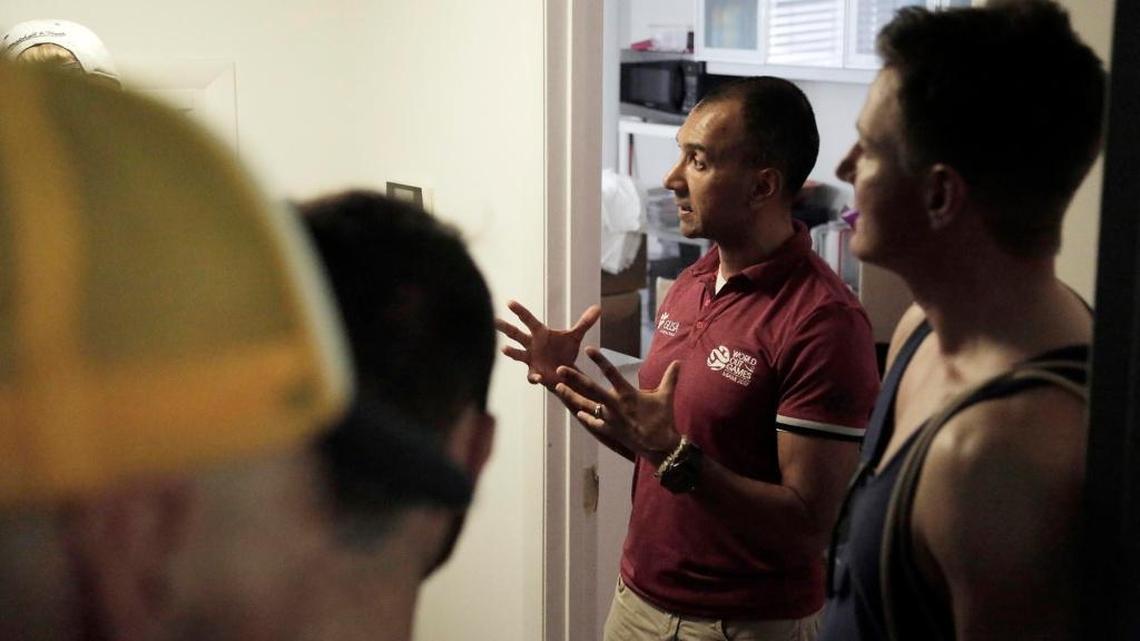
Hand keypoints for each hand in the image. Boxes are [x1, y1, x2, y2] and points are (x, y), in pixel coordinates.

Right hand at [496, 301, 600, 386]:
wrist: (565, 372)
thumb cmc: (565, 352)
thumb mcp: (575, 337)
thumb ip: (584, 323)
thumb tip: (598, 307)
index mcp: (539, 333)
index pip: (527, 319)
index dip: (519, 311)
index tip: (509, 302)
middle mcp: (531, 345)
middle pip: (515, 334)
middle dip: (505, 327)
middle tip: (493, 320)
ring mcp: (531, 359)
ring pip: (517, 354)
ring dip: (511, 352)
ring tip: (503, 349)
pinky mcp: (536, 373)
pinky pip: (532, 375)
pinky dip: (534, 376)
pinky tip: (536, 378)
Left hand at [553, 346, 681, 464]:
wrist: (659, 446)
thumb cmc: (662, 419)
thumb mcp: (666, 396)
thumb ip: (670, 378)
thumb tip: (679, 362)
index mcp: (627, 394)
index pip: (611, 372)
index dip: (600, 360)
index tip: (588, 349)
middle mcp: (615, 405)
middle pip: (591, 389)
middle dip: (574, 378)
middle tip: (560, 369)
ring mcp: (610, 419)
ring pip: (587, 406)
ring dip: (572, 397)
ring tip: (558, 388)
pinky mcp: (610, 431)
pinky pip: (595, 423)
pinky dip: (587, 418)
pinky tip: (578, 413)